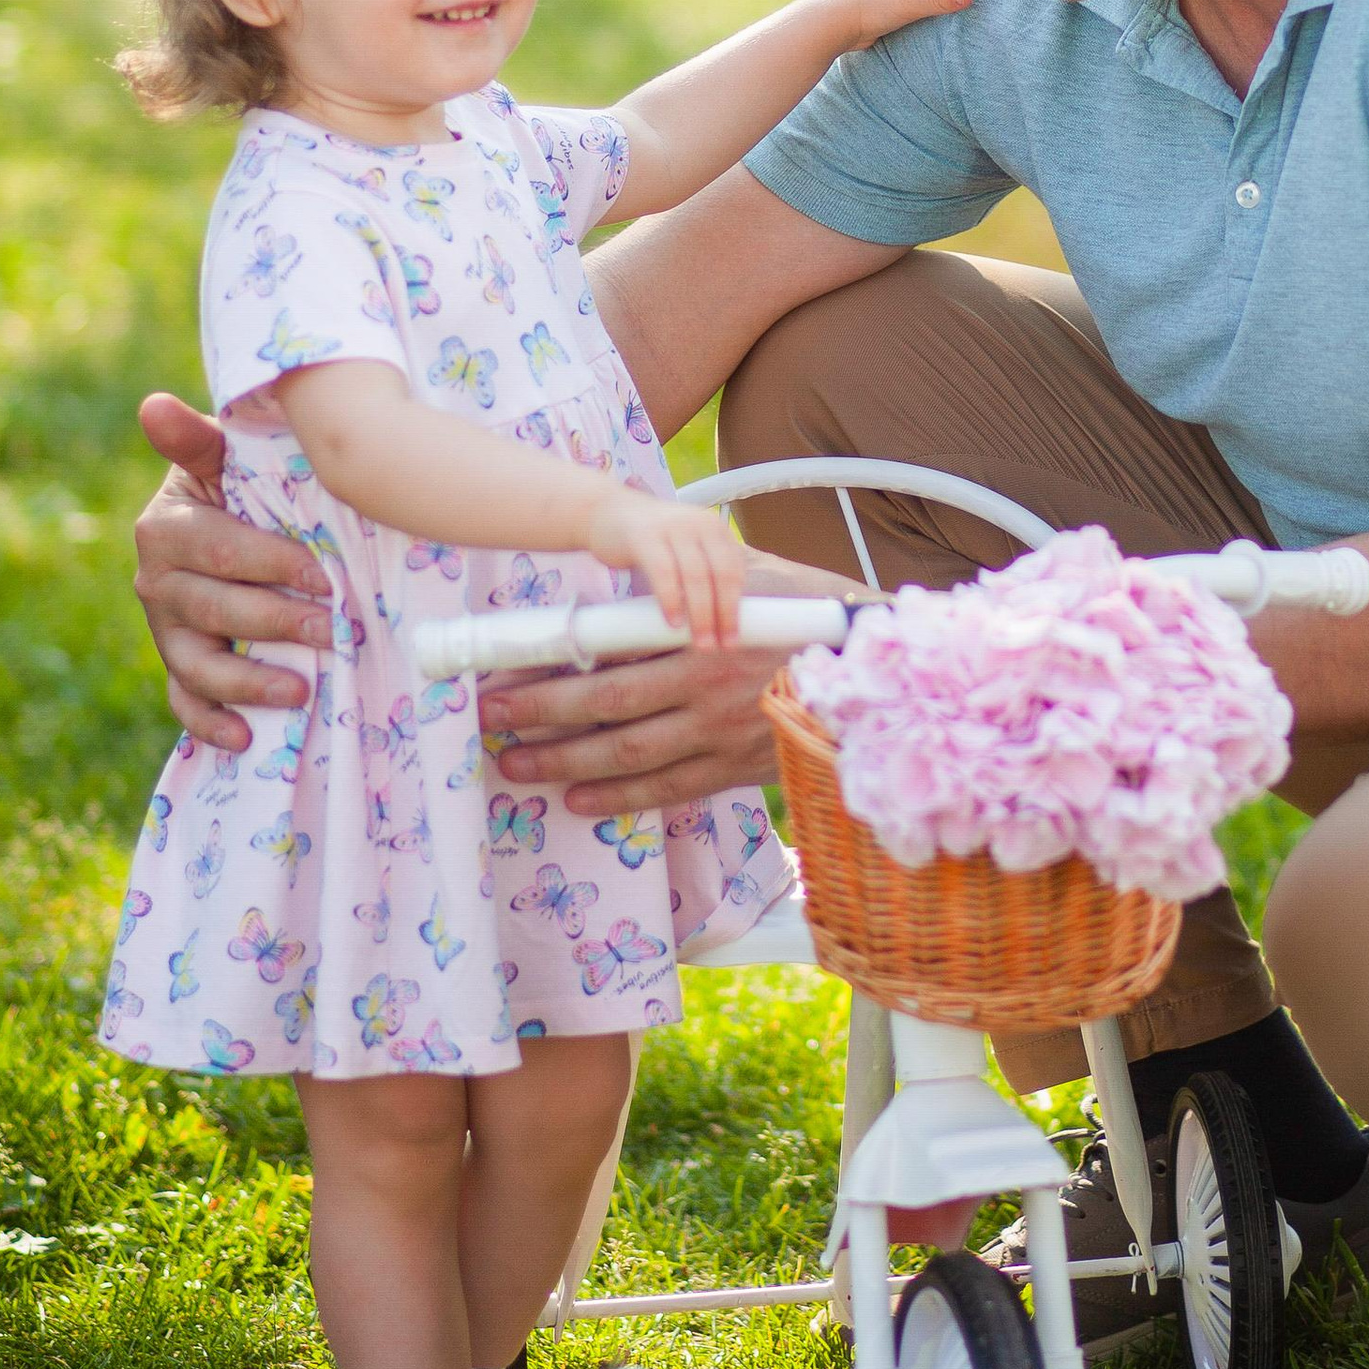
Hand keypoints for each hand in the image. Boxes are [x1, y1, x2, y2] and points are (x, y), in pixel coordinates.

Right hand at [133, 392, 326, 752]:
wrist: (238, 520)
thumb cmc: (242, 484)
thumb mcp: (224, 458)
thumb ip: (196, 439)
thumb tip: (152, 404)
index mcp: (165, 527)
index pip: (219, 550)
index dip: (272, 564)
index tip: (325, 576)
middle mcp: (155, 581)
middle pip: (213, 609)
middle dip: (275, 622)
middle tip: (333, 631)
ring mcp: (165, 630)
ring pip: (197, 664)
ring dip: (248, 681)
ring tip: (302, 688)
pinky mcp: (178, 667)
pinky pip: (184, 704)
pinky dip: (210, 725)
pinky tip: (246, 739)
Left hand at [489, 547, 857, 815]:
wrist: (876, 674)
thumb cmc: (810, 612)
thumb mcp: (756, 575)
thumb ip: (695, 577)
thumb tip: (630, 570)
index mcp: (704, 633)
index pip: (612, 652)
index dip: (555, 666)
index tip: (507, 672)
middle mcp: (706, 686)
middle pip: (607, 706)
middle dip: (541, 716)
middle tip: (492, 721)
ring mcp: (720, 734)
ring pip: (628, 754)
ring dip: (565, 761)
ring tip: (517, 764)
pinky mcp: (735, 768)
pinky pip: (666, 789)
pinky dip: (618, 796)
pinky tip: (576, 798)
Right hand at [585, 486, 750, 648]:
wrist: (609, 513)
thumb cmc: (653, 540)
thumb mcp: (686, 548)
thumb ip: (706, 572)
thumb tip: (723, 621)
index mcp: (716, 529)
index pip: (735, 571)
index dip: (736, 607)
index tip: (732, 639)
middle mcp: (699, 524)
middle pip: (721, 574)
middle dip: (723, 614)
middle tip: (720, 646)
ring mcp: (673, 527)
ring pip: (695, 576)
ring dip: (701, 614)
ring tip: (700, 643)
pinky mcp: (645, 537)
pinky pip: (663, 572)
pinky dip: (671, 600)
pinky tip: (673, 622)